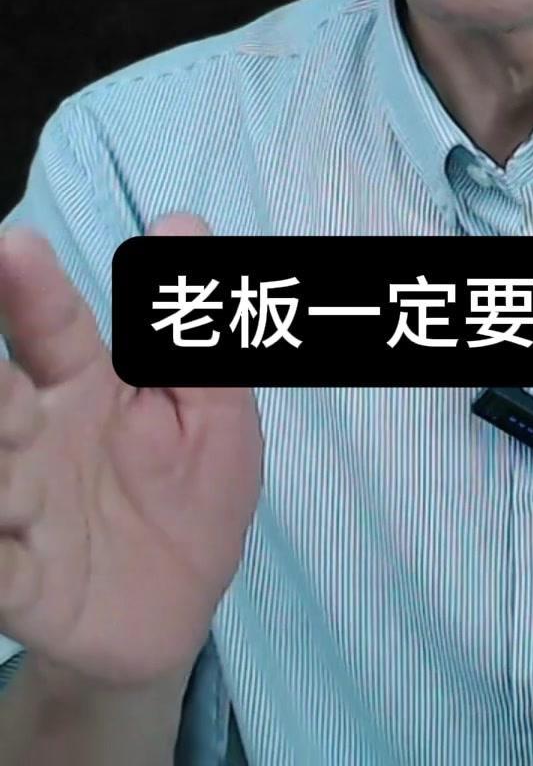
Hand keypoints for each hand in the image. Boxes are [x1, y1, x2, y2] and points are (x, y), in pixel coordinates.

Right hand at [0, 215, 263, 689]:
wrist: (180, 606)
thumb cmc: (192, 487)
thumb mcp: (217, 408)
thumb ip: (201, 327)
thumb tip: (179, 222)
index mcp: (87, 385)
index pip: (55, 327)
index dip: (33, 289)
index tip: (13, 247)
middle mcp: (41, 438)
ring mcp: (27, 510)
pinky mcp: (26, 583)